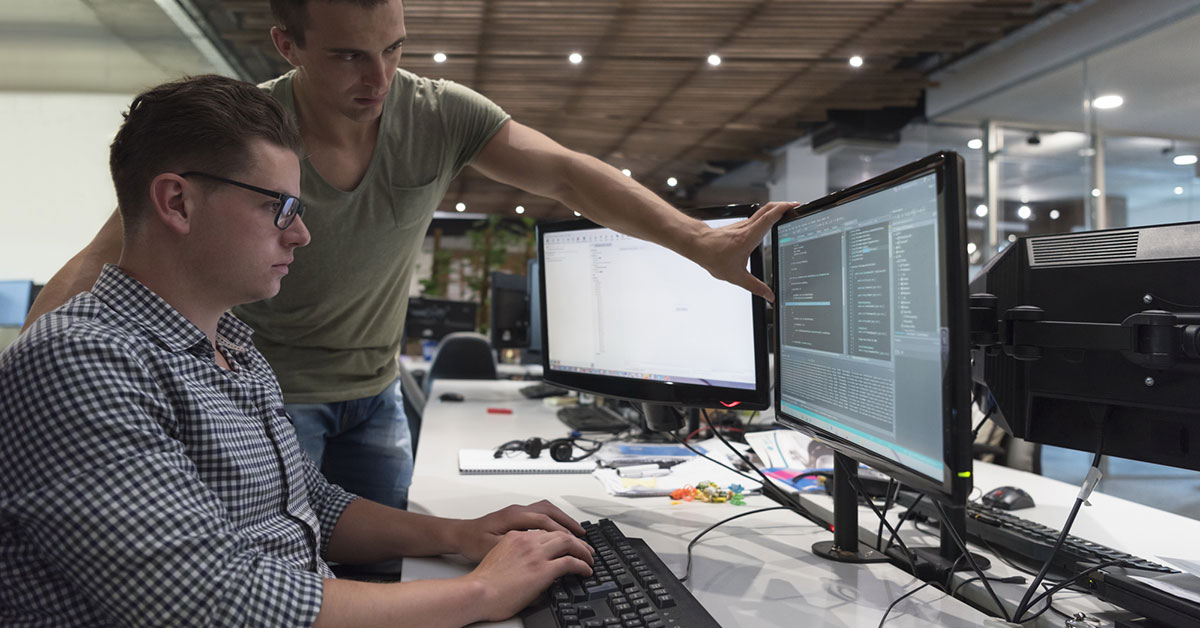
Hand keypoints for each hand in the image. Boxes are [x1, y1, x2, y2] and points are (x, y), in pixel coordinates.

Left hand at [453, 500, 586, 561]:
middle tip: (583, 535)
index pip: (545, 521)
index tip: (575, 542)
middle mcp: (518, 510)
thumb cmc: (472, 542)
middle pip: (550, 511)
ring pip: (547, 509)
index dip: (562, 532)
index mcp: (514, 516)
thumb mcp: (493, 547)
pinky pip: (541, 513)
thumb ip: (515, 547)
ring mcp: (518, 511)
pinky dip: (554, 520)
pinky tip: (558, 530)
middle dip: (568, 522)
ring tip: (576, 532)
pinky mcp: (517, 516)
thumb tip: (537, 550)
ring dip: (563, 519)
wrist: (460, 535)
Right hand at [464, 529, 593, 621]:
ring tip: (589, 559)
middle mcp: (527, 541)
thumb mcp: (499, 559)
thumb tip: (527, 567)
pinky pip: (571, 562)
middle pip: (559, 533)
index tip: (566, 543)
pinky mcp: (543, 569)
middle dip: (575, 541)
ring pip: (569, 543)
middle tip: (585, 549)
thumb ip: (515, 556)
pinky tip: (586, 570)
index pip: (544, 531)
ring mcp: (536, 554)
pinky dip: (582, 565)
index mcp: (515, 537)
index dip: (559, 537)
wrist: (477, 592)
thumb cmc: (482, 583)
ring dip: (582, 550)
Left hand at [691, 201, 796, 301]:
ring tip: (787, 213)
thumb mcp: (736, 276)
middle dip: (784, 205)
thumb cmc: (712, 256)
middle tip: (796, 207)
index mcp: (749, 237)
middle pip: (768, 209)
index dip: (784, 209)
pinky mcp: (739, 226)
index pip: (769, 217)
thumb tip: (768, 295)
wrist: (697, 245)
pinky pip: (756, 218)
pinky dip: (767, 217)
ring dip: (776, 210)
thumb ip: (755, 287)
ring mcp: (743, 225)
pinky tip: (769, 225)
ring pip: (762, 211)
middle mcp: (747, 227)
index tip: (795, 206)